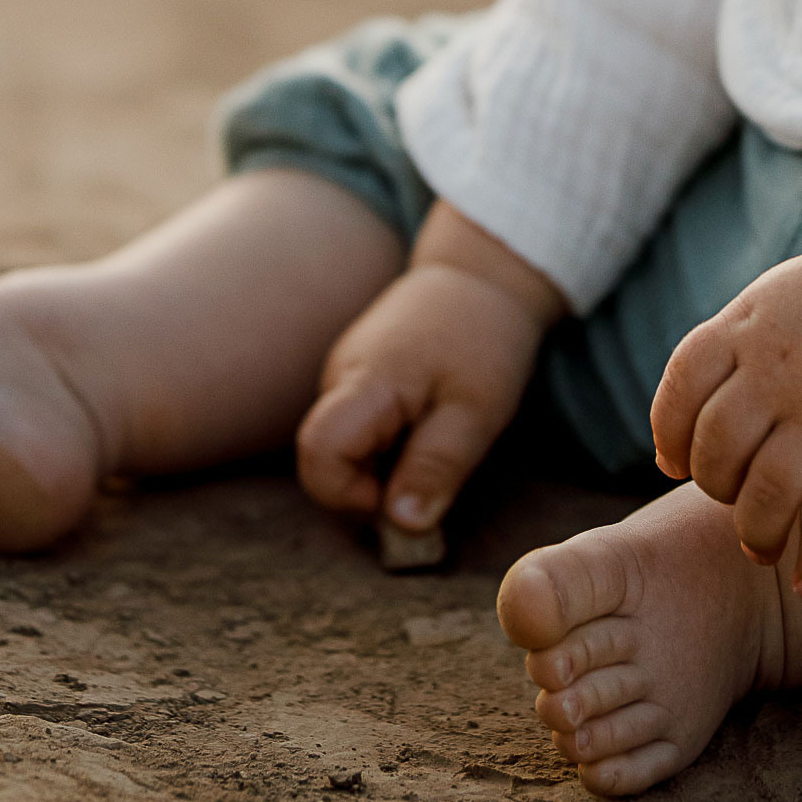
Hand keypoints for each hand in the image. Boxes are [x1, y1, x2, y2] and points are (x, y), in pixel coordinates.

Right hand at [296, 203, 564, 537]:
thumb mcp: (477, 410)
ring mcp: (344, 374)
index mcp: (364, 381)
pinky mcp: (357, 376)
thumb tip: (402, 526)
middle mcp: (339, 378)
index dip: (350, 495)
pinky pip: (357, 429)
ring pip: (343, 448)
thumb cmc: (483, 338)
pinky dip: (388, 444)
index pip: (317, 454)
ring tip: (436, 434)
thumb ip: (437, 466)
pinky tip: (426, 421)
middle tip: (433, 467)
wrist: (483, 275)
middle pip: (326, 458)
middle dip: (372, 485)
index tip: (403, 495)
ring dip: (384, 464)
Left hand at [650, 238, 801, 598]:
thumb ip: (724, 362)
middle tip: (735, 502)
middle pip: (717, 453)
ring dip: (756, 535)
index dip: (671, 437)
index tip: (680, 463)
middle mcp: (780, 372)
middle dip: (717, 489)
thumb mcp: (775, 303)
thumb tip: (670, 452)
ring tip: (761, 547)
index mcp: (748, 329)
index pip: (680, 392)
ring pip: (766, 496)